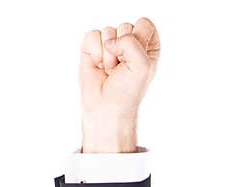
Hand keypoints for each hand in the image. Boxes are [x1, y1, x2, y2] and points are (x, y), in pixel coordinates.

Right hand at [79, 18, 160, 150]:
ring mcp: (111, 42)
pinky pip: (93, 35)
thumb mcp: (142, 66)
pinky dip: (95, 53)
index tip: (137, 62)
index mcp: (148, 45)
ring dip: (109, 56)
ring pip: (108, 31)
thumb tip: (109, 41)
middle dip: (122, 51)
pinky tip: (99, 67)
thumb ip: (131, 42)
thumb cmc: (128, 91)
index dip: (139, 41)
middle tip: (122, 70)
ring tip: (111, 71)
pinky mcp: (93, 45)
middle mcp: (130, 41)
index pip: (144, 24)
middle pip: (125, 26)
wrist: (107, 108)